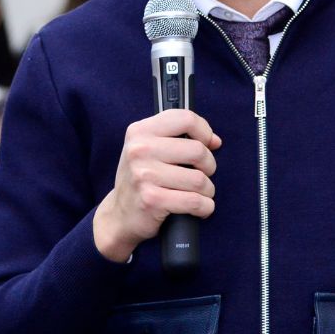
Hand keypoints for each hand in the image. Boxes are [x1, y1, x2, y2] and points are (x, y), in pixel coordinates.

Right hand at [93, 109, 221, 262]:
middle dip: (209, 166)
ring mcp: (144, 175)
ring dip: (207, 190)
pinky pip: (195, 202)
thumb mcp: (150, 149)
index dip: (204, 132)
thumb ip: (180, 138)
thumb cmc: (142, 179)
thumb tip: (215, 141)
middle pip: (198, 150)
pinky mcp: (152, 200)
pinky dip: (205, 207)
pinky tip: (199, 208)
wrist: (119, 215)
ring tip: (198, 194)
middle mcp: (139, 150)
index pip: (185, 118)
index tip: (207, 144)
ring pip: (199, 179)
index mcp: (140, 131)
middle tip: (201, 175)